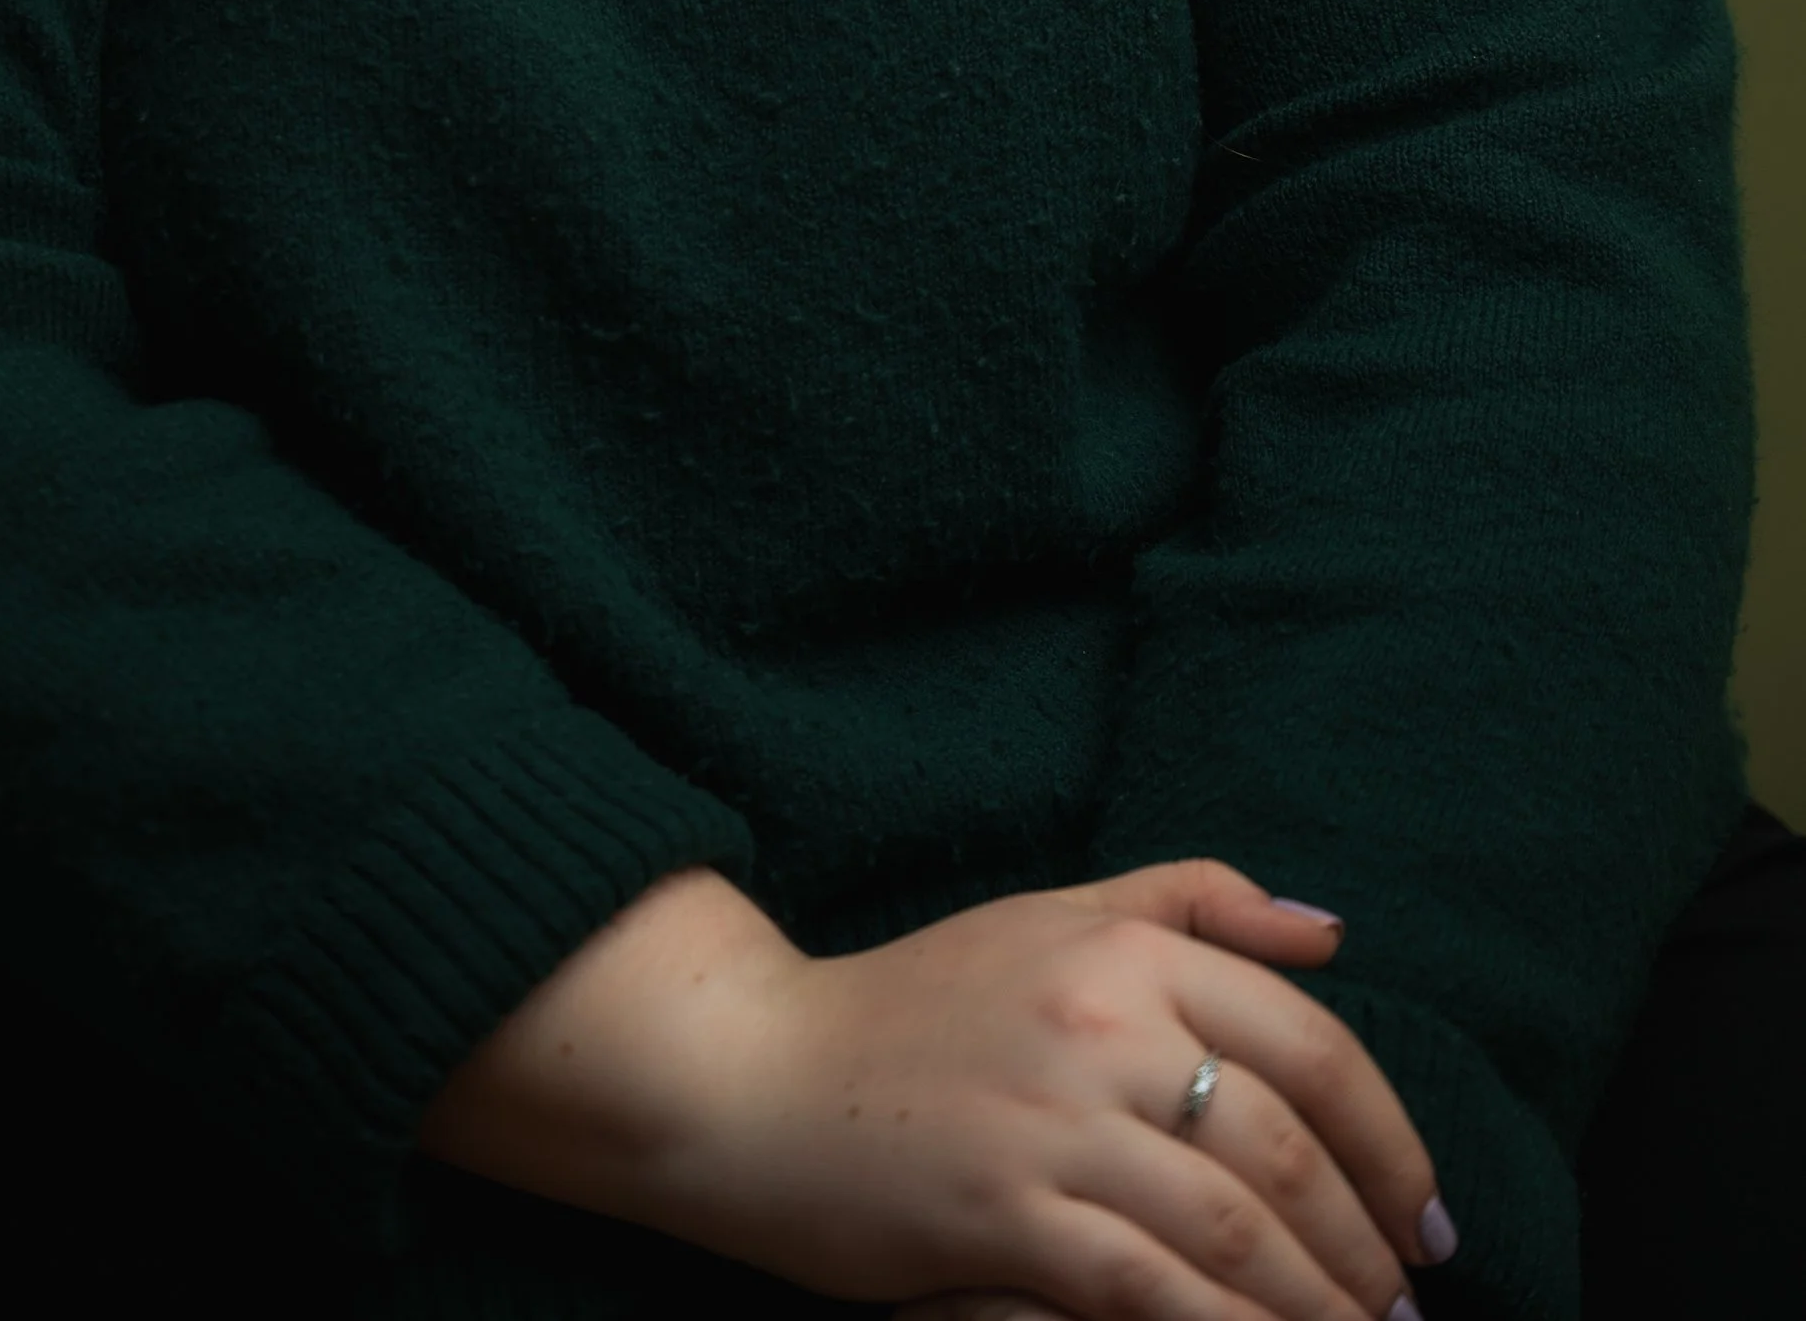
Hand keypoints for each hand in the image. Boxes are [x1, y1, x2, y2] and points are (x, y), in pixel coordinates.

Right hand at [420, 859, 1445, 1320]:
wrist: (757, 1074)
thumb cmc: (916, 1001)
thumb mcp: (1053, 915)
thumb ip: (1191, 902)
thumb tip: (1330, 932)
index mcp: (1125, 949)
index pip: (1311, 1045)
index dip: (1391, 1141)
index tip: (1426, 1216)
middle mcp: (1102, 1025)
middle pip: (1287, 1151)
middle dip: (1368, 1248)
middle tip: (1403, 1306)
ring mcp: (1053, 1126)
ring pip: (1236, 1232)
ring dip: (1318, 1305)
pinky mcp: (1007, 1220)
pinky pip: (1155, 1293)